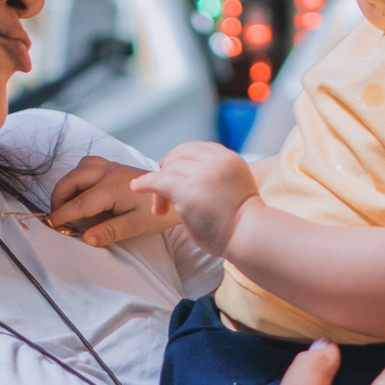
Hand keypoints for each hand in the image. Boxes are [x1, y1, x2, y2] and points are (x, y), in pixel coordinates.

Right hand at [49, 158, 179, 248]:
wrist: (175, 193)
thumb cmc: (156, 212)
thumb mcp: (135, 226)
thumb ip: (109, 232)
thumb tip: (86, 239)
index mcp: (110, 188)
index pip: (78, 203)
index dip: (62, 215)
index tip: (51, 225)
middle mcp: (108, 173)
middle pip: (72, 179)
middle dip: (59, 197)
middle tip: (56, 216)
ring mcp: (112, 167)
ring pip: (79, 168)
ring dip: (68, 184)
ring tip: (66, 203)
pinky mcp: (116, 166)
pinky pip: (90, 164)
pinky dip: (79, 175)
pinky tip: (82, 189)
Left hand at [128, 141, 258, 256]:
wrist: (249, 236)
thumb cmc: (240, 219)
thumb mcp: (233, 183)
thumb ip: (215, 172)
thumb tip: (187, 170)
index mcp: (227, 157)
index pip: (193, 149)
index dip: (178, 161)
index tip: (171, 175)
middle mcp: (215, 161)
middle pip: (179, 158)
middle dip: (168, 174)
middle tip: (165, 198)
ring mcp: (201, 175)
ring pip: (168, 171)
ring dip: (160, 189)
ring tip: (161, 210)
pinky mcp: (188, 191)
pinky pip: (159, 181)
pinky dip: (144, 183)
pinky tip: (136, 187)